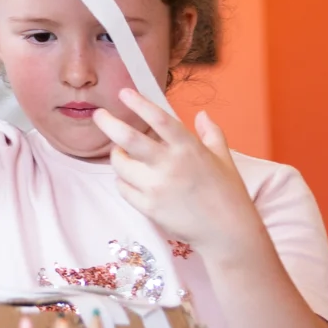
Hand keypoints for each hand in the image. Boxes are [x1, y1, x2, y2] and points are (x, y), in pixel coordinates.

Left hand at [93, 91, 260, 258]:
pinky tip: (131, 179)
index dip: (139, 103)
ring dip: (116, 156)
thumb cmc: (228, 194)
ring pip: (120, 165)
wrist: (228, 234)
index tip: (124, 93)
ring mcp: (157, 188)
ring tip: (122, 154)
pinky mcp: (149, 208)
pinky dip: (123, 181)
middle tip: (99, 115)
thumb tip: (202, 114)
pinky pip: (123, 188)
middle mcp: (170, 165)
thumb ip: (212, 133)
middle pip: (128, 138)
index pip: (159, 119)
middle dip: (108, 123)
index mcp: (189, 149)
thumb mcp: (224, 159)